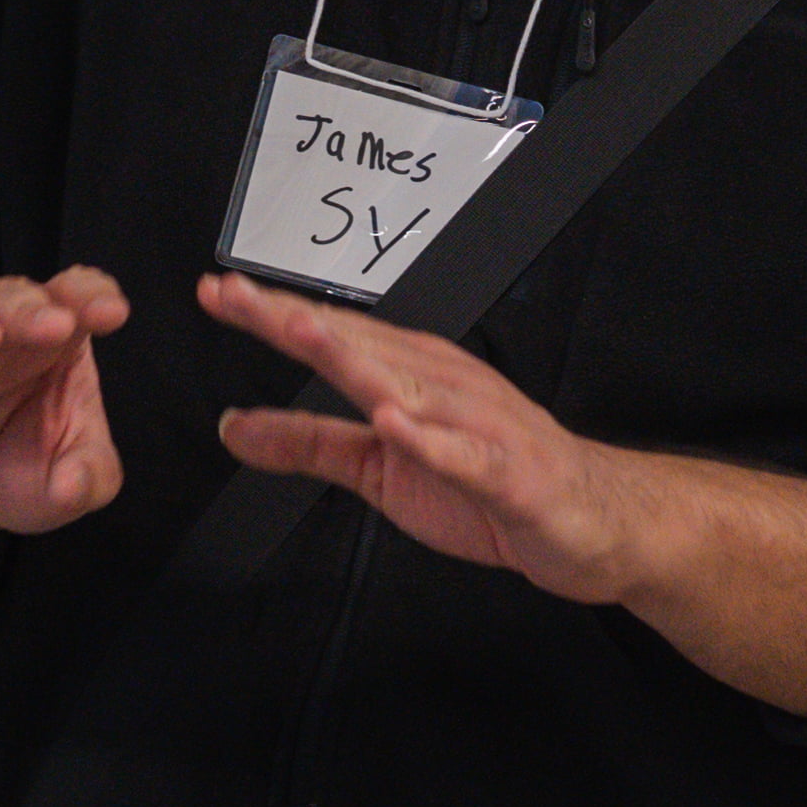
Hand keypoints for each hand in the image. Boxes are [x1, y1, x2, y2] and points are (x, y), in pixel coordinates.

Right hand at [0, 269, 131, 601]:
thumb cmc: (23, 475)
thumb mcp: (72, 485)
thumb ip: (87, 480)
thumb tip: (73, 485)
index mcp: (55, 342)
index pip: (74, 296)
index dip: (92, 295)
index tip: (112, 314)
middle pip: (10, 297)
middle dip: (32, 307)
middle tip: (56, 325)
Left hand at [198, 273, 638, 604]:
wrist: (592, 516)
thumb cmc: (491, 480)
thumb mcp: (377, 467)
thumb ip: (306, 443)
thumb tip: (231, 426)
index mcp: (408, 375)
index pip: (329, 336)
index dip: (269, 313)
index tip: (215, 291)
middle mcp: (440, 385)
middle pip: (357, 346)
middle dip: (294, 319)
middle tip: (235, 293)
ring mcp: (477, 425)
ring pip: (407, 388)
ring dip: (354, 358)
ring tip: (303, 333)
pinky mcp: (508, 473)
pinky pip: (466, 456)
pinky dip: (432, 441)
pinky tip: (397, 425)